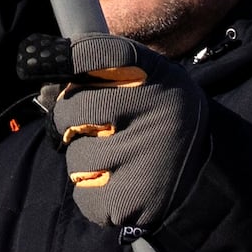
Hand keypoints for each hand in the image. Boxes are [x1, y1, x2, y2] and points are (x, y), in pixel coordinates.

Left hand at [53, 34, 201, 234]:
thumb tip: (43, 92)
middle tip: (90, 128)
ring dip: (85, 162)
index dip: (65, 60)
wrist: (208, 168)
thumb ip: (96, 72)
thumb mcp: (143, 78)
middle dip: (68, 122)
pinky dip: (92, 195)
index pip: (89, 53)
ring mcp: (146, 156)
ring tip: (116, 159)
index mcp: (153, 73)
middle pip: (71, 110)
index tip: (57, 65)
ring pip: (76, 158)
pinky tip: (119, 185)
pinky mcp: (138, 199)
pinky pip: (84, 197)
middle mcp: (154, 109)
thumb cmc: (155, 116)